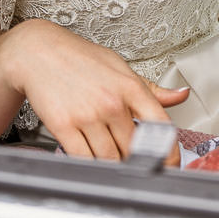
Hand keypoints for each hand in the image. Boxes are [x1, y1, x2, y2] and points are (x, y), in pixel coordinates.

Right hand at [6, 20, 190, 159]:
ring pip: (109, 158)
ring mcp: (87, 115)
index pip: (160, 126)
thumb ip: (152, 90)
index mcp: (130, 87)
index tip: (169, 165)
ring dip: (112, 165)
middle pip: (133, 149)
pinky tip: (89, 158)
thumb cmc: (81, 59)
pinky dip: (88, 163)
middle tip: (133, 163)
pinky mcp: (63, 125)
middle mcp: (112, 102)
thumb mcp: (120, 67)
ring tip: (110, 159)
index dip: (169, 152)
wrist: (38, 52)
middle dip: (135, 160)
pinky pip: (82, 157)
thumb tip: (181, 96)